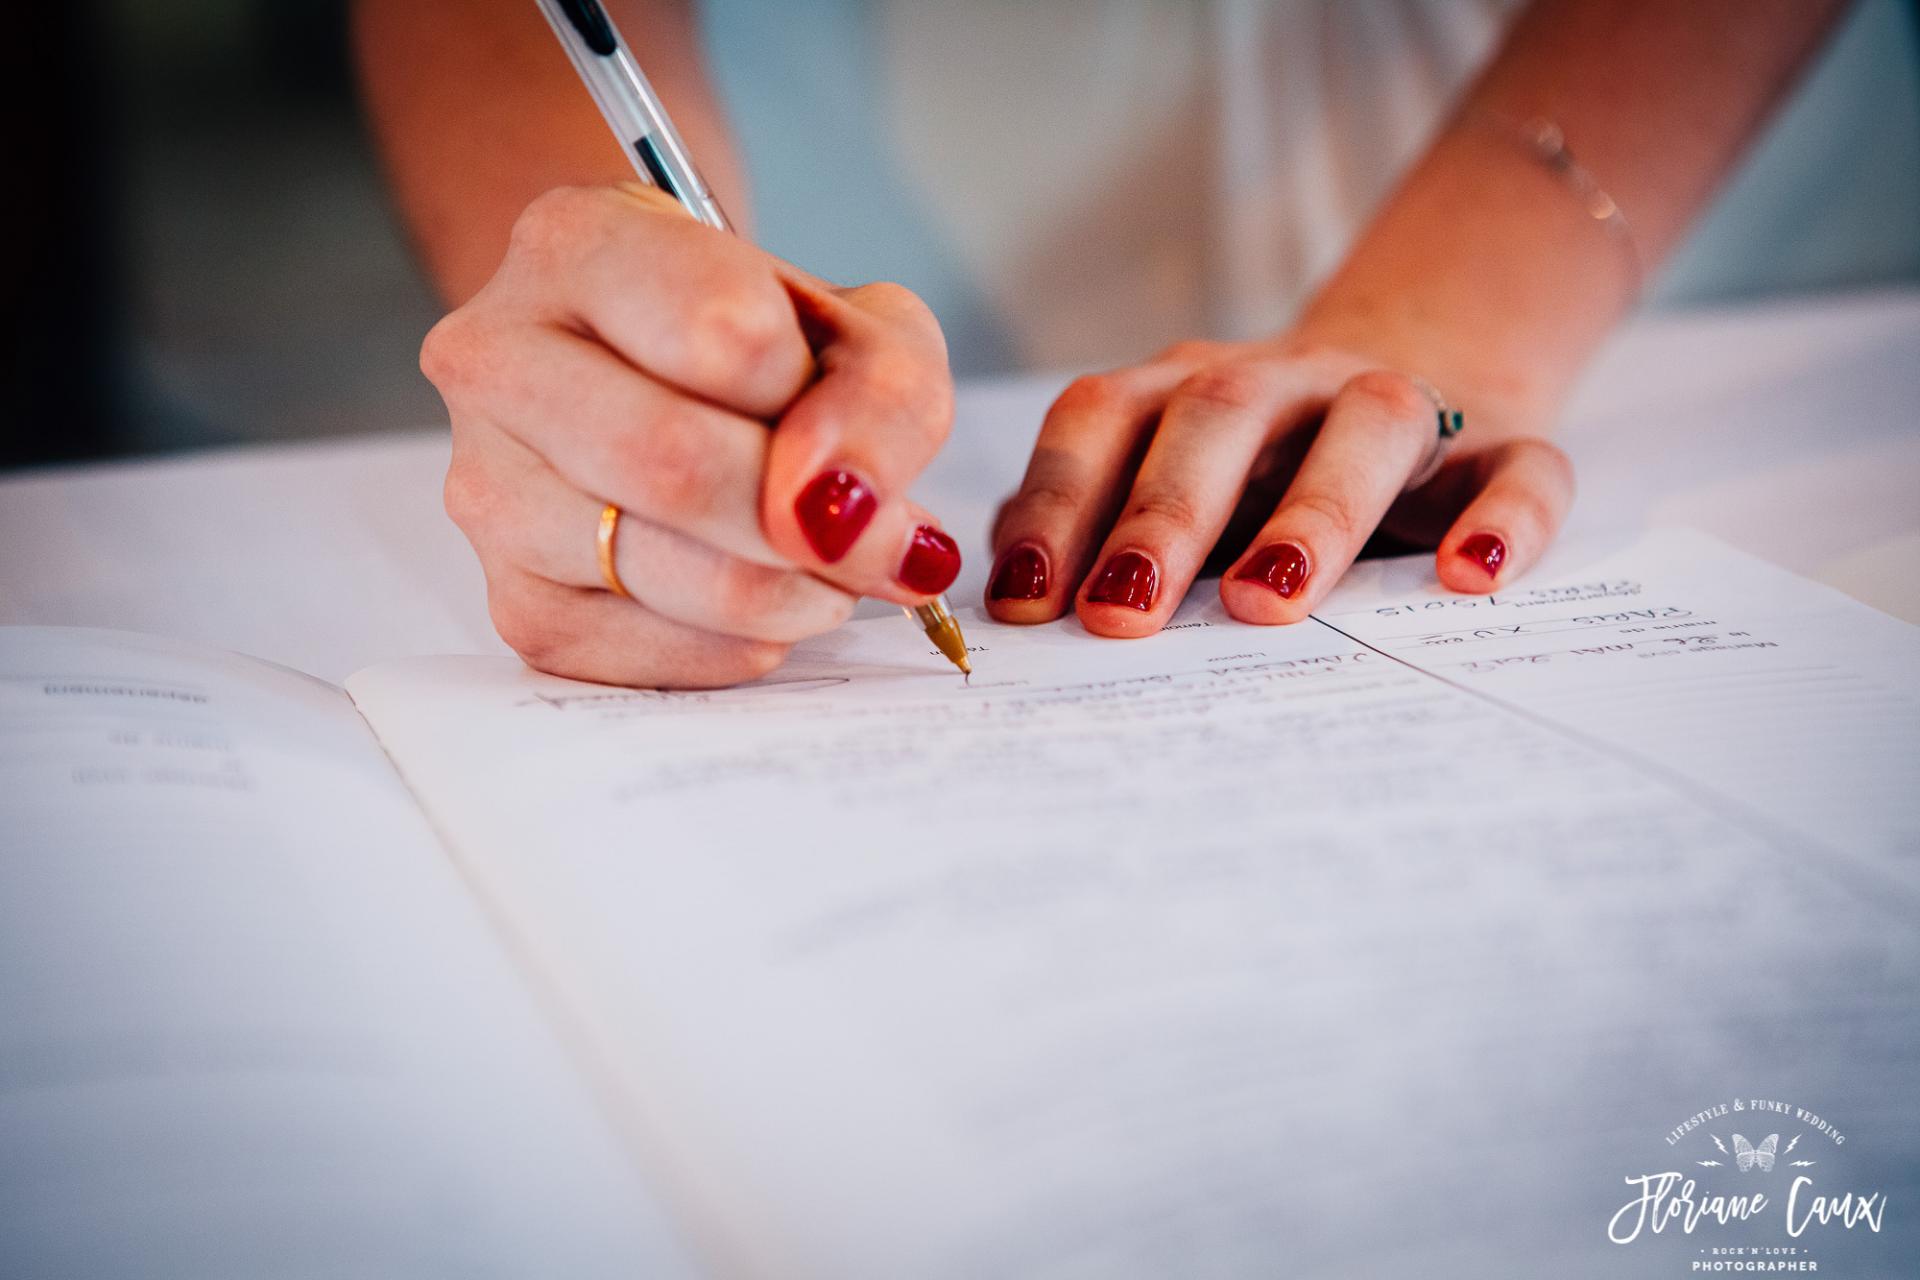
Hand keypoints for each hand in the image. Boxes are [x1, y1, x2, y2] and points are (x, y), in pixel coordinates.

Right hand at [421, 184, 957, 687]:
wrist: (670, 385)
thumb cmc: (763, 345)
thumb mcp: (862, 327)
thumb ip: (884, 395)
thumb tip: (841, 513)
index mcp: (577, 244)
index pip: (724, 334)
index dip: (813, 395)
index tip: (839, 416)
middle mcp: (497, 359)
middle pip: (673, 463)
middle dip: (808, 521)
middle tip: (879, 538)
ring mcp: (487, 488)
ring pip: (662, 571)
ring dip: (788, 590)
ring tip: (824, 561)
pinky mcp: (514, 602)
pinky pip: (646, 655)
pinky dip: (741, 644)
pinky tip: (762, 599)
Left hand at [984, 332, 1574, 633]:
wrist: (1422, 367)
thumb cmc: (1260, 466)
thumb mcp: (1168, 480)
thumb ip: (1090, 530)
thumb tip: (1010, 607)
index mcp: (1184, 388)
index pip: (1102, 421)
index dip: (1056, 502)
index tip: (1025, 601)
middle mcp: (1285, 380)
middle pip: (1218, 415)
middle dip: (1162, 516)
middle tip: (1120, 614)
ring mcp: (1399, 403)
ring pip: (1368, 427)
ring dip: (1314, 512)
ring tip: (1267, 601)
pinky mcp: (1502, 443)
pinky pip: (1519, 467)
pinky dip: (1504, 518)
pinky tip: (1471, 580)